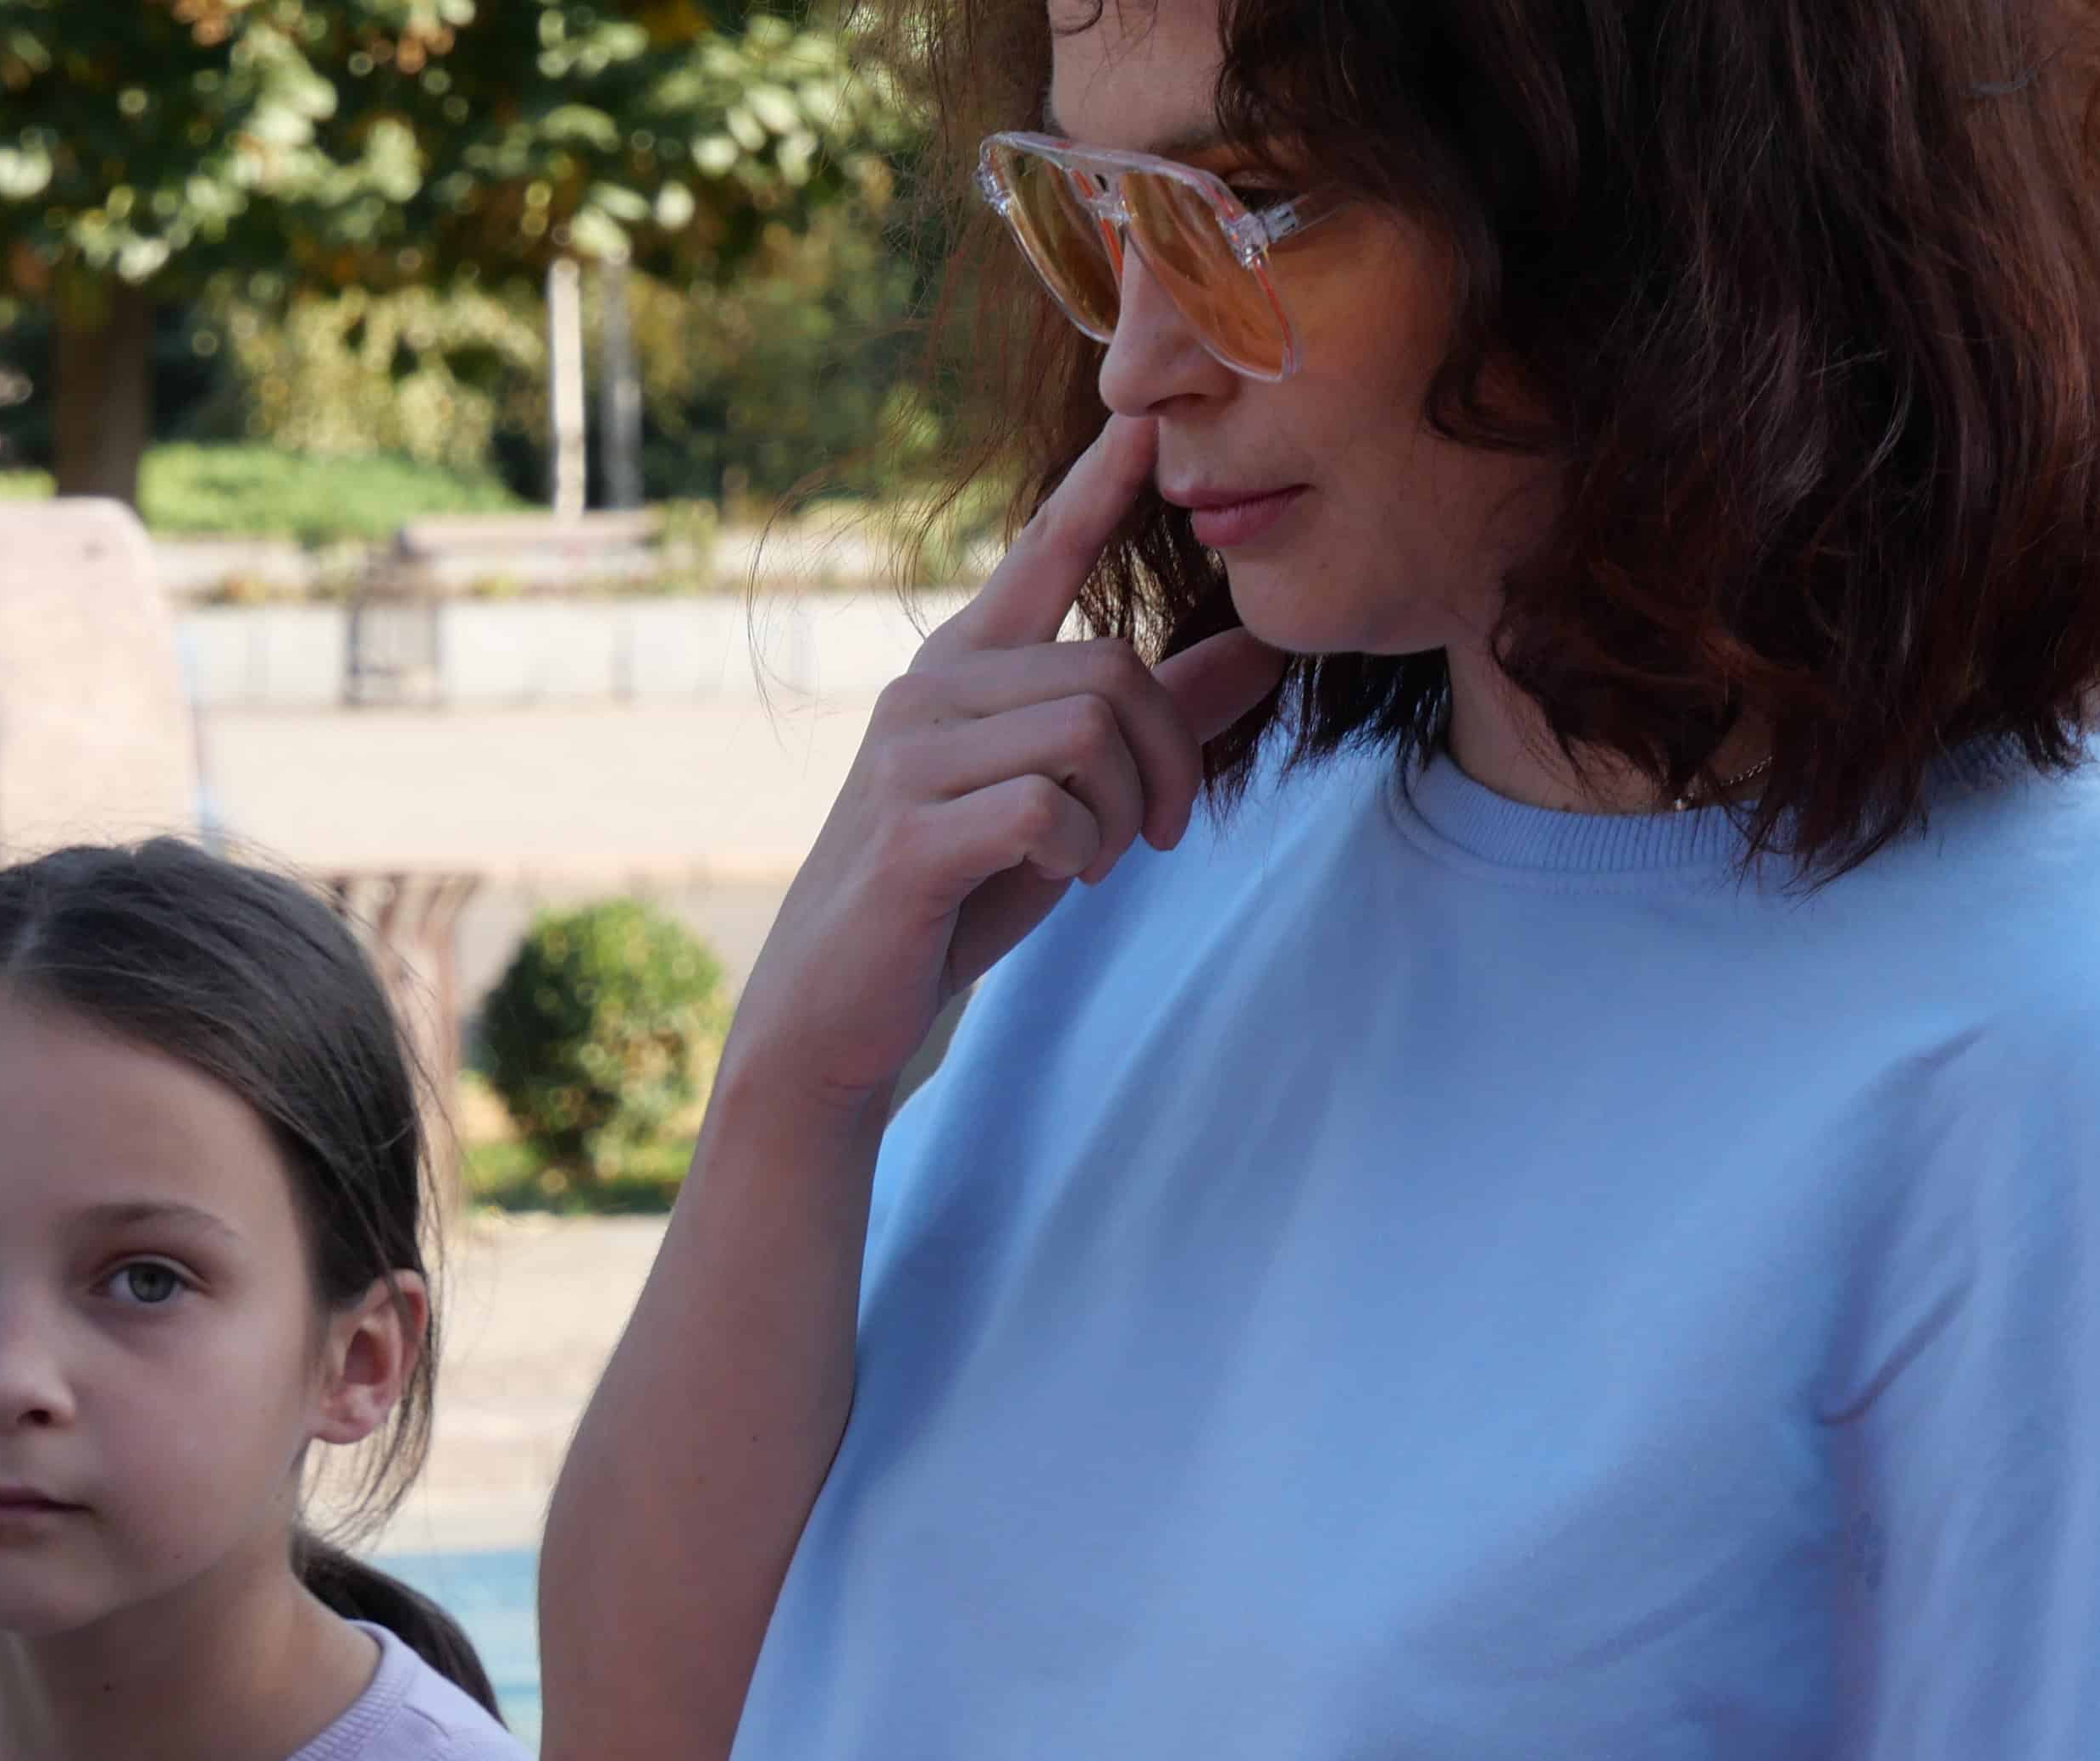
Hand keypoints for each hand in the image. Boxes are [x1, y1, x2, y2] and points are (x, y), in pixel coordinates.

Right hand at [719, 413, 1289, 1125]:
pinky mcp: (910, 831)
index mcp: (961, 668)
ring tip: (1097, 858)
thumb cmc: (952, 895)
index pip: (1044, 553)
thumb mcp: (1070, 799)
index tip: (1148, 413)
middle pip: (1111, 670)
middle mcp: (927, 690)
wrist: (834, 1007)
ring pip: (1088, 732)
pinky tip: (1055, 878)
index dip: (1099, 484)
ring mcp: (910, 756)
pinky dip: (1078, 853)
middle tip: (1160, 833)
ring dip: (1122, 812)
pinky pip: (1046, 808)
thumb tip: (1265, 651)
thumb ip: (1157, 722)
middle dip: (1168, 759)